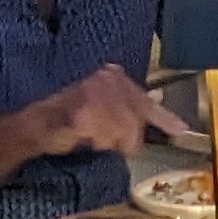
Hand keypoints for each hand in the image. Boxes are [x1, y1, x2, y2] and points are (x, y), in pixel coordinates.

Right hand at [22, 65, 186, 160]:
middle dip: (123, 139)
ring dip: (107, 143)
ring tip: (88, 136)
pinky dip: (95, 143)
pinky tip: (81, 137)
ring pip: (123, 134)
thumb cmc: (68, 114)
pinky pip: (106, 140)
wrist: (36, 122)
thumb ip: (131, 102)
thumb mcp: (104, 104)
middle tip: (101, 140)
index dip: (165, 117)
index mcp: (113, 75)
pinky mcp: (86, 112)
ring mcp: (97, 95)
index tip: (181, 130)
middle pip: (135, 124)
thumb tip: (158, 96)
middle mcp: (108, 80)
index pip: (145, 100)